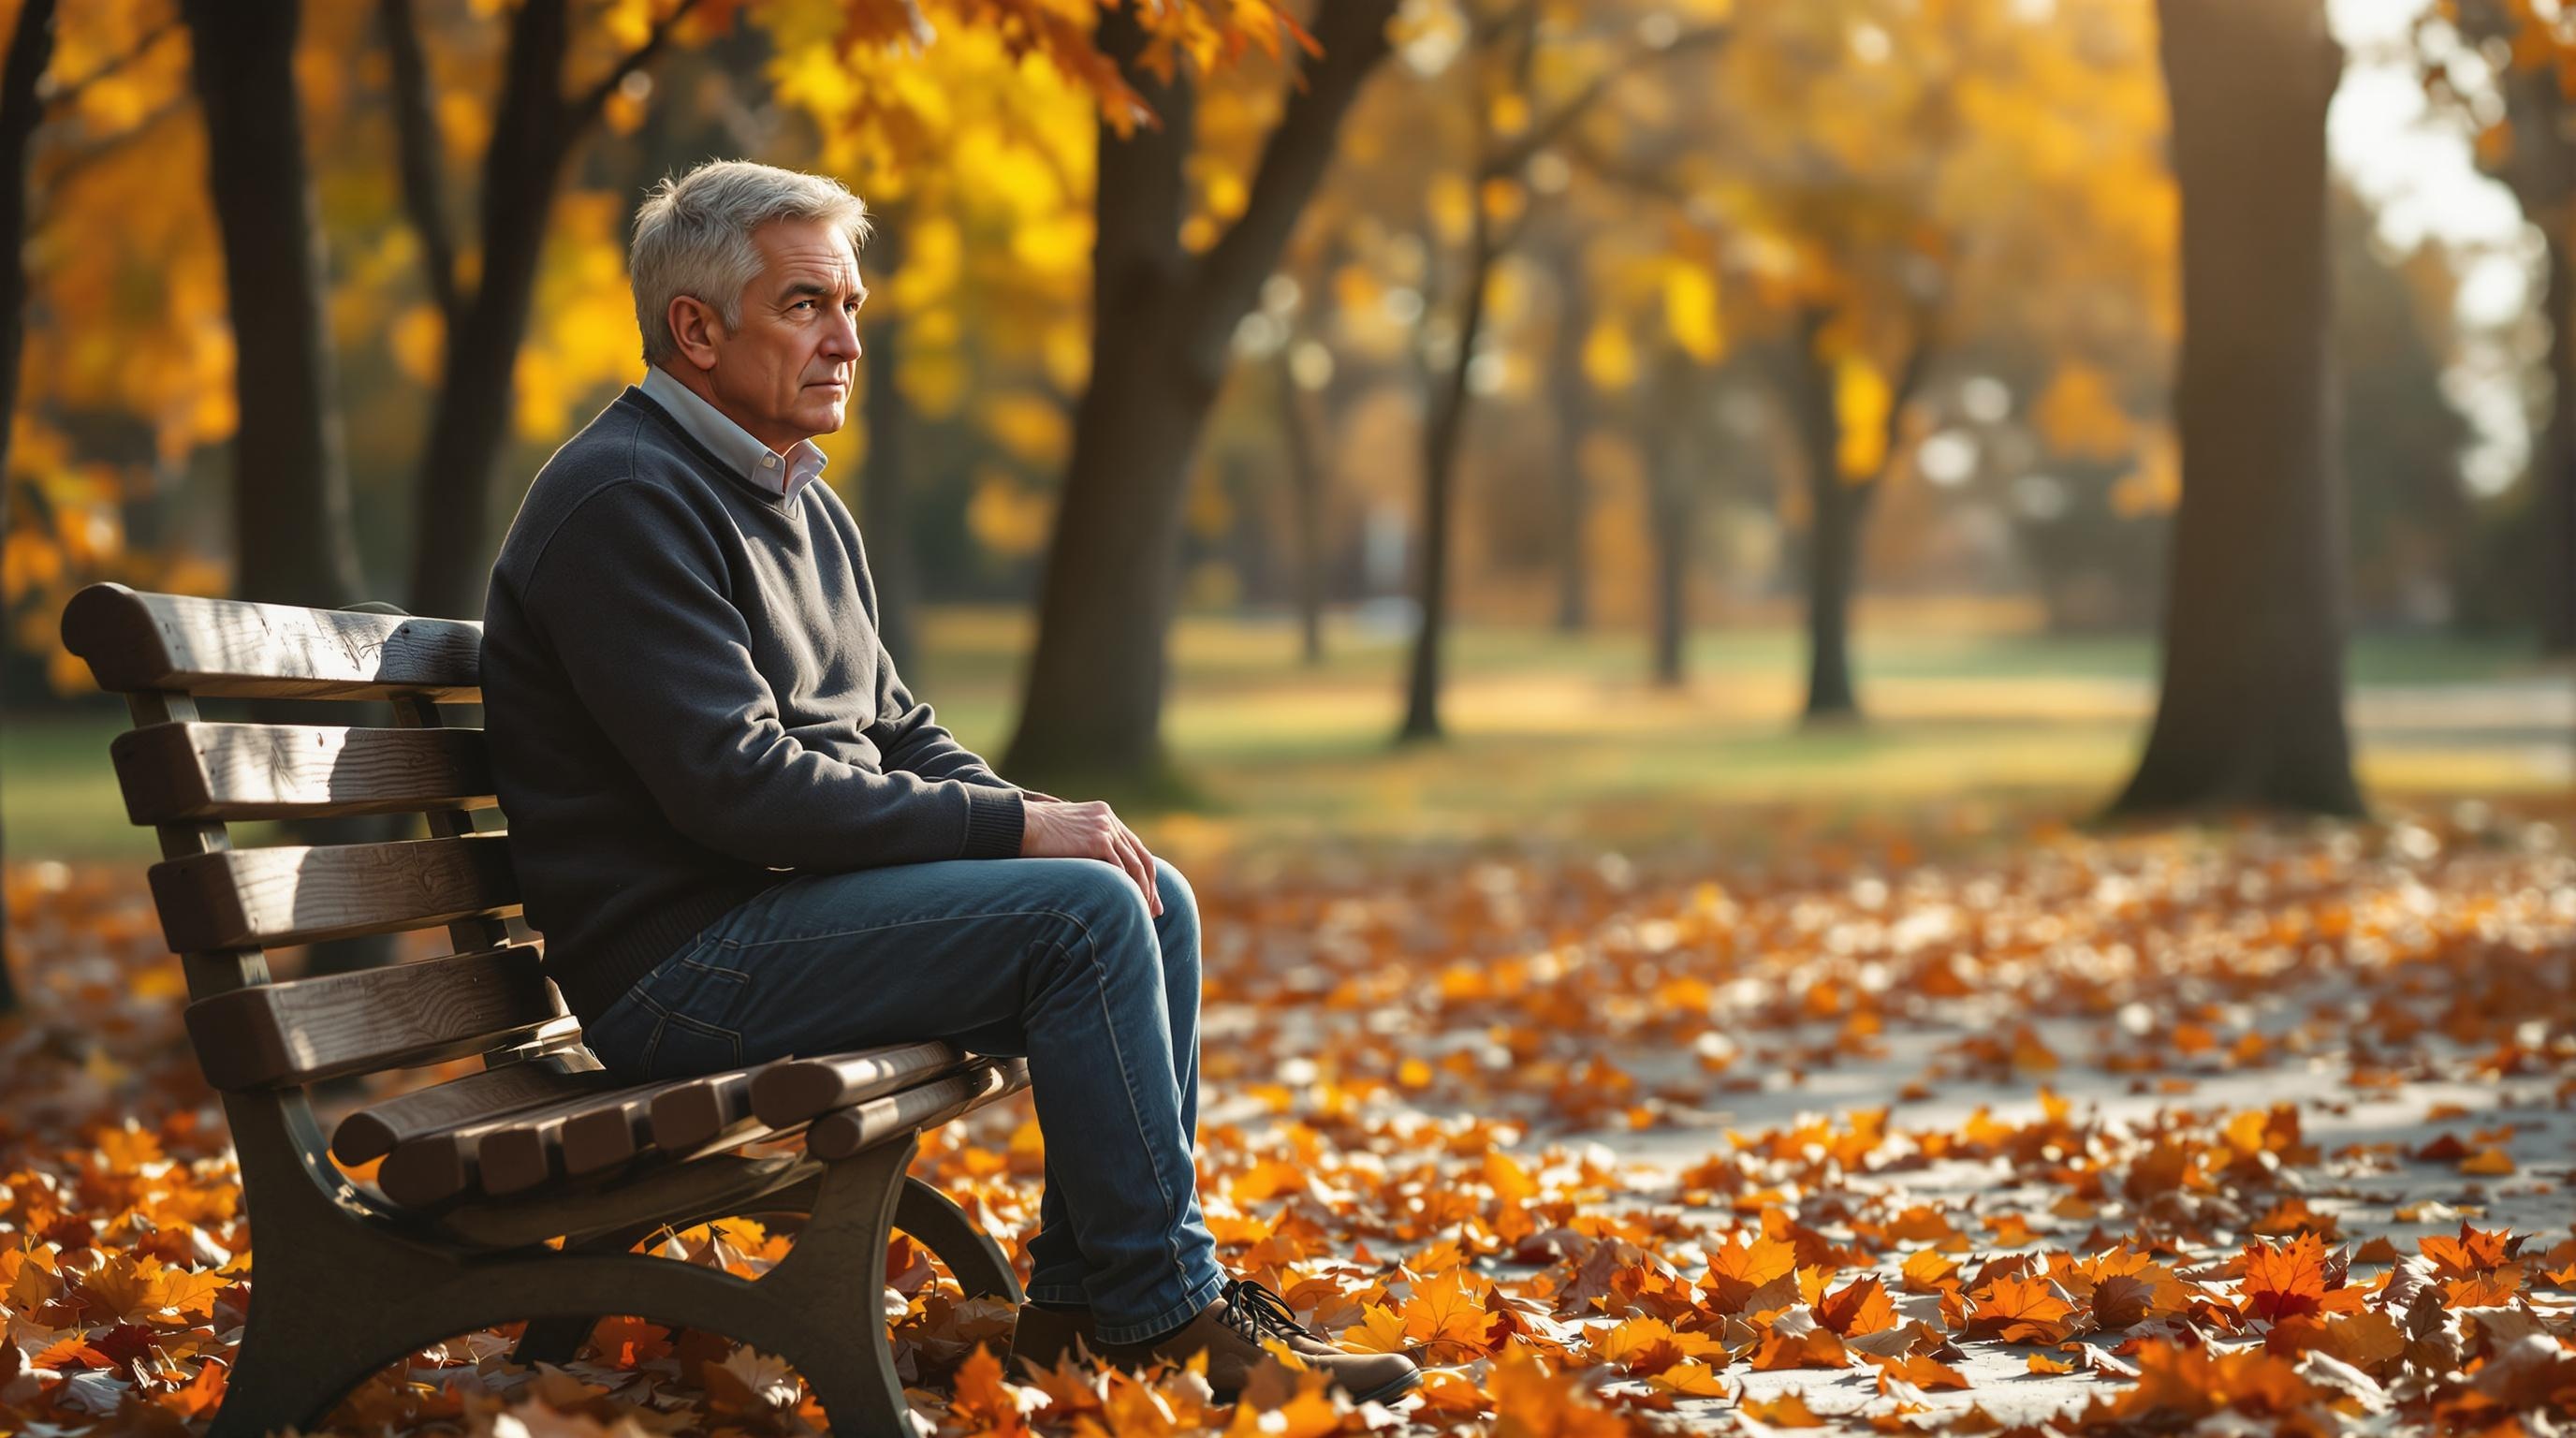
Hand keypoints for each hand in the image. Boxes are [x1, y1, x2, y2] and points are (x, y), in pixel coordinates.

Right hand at [1017, 797, 1163, 916]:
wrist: (1021, 825)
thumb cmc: (1037, 835)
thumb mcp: (1069, 834)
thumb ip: (1086, 843)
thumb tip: (1097, 869)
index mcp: (1104, 815)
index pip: (1134, 847)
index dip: (1145, 873)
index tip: (1150, 896)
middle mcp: (1109, 819)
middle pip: (1141, 857)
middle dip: (1151, 887)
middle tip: (1156, 911)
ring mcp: (1105, 828)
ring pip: (1135, 866)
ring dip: (1142, 892)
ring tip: (1143, 914)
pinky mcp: (1098, 840)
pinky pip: (1121, 869)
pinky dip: (1128, 888)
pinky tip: (1128, 904)